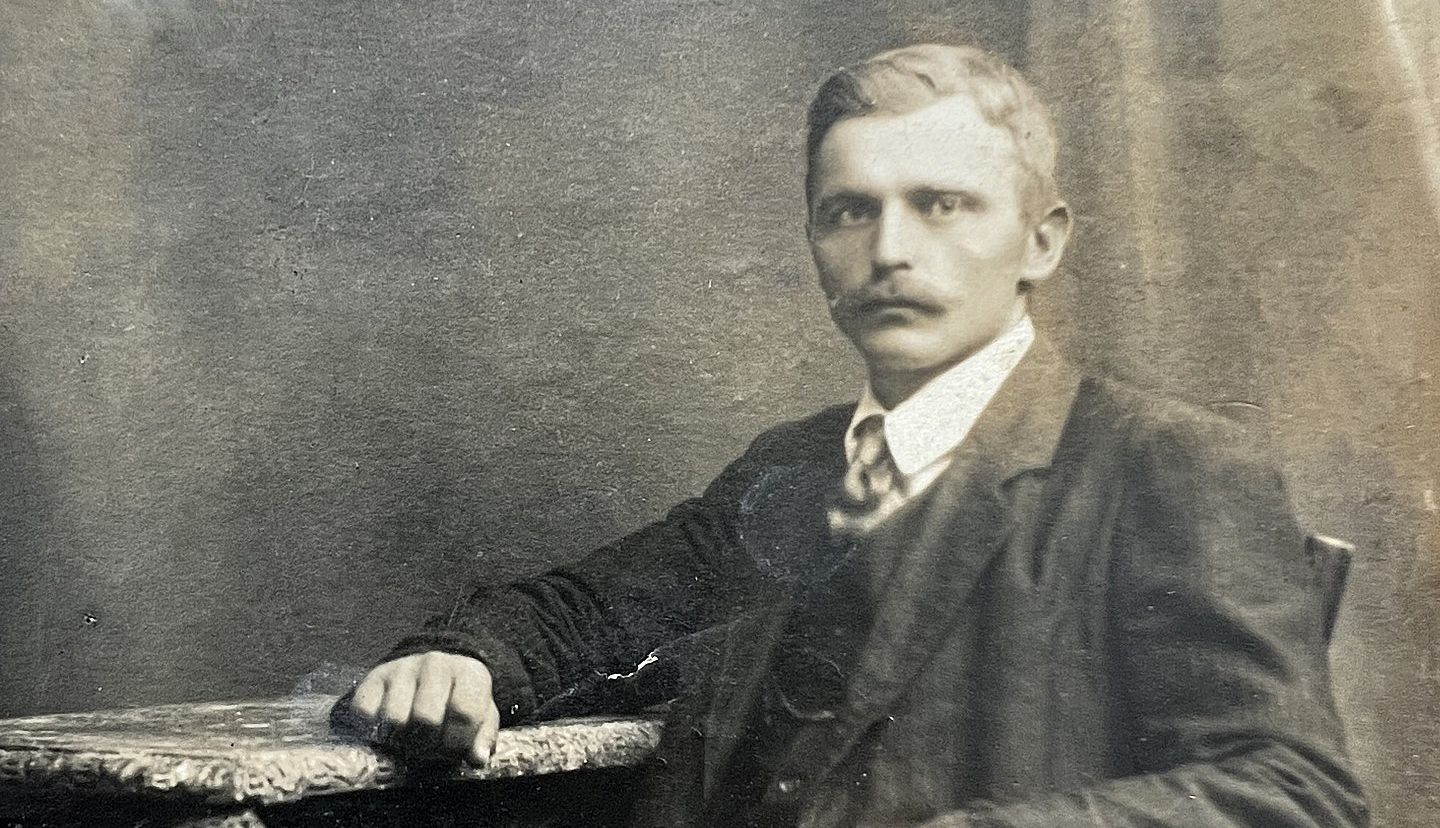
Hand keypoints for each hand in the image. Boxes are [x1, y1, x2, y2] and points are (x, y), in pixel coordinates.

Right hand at [348, 651, 499, 764]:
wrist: (430, 674)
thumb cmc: (458, 702)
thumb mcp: (481, 717)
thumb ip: (483, 737)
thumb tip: (478, 757)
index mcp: (469, 672)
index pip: (464, 713)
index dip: (457, 742)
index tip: (453, 751)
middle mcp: (435, 663)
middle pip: (426, 718)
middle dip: (427, 745)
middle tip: (428, 748)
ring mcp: (402, 667)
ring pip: (394, 718)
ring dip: (400, 740)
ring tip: (409, 739)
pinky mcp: (373, 677)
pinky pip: (366, 713)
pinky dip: (374, 730)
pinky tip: (388, 730)